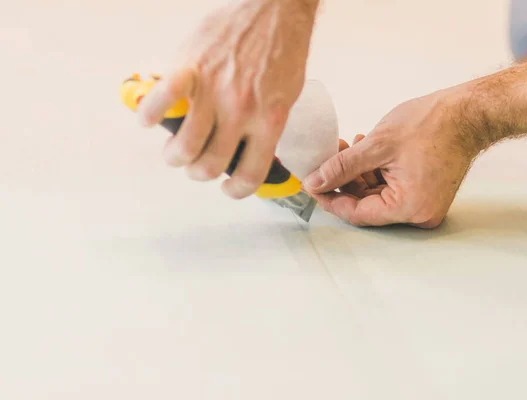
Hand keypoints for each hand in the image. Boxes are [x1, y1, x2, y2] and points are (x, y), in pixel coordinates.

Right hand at [137, 0, 318, 198]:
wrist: (275, 8)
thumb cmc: (282, 52)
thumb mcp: (286, 96)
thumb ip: (265, 126)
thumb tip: (249, 152)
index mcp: (269, 121)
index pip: (249, 175)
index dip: (235, 191)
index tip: (227, 187)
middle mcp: (241, 111)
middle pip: (208, 166)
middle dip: (198, 173)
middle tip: (196, 165)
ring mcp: (214, 90)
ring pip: (183, 146)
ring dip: (174, 156)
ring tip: (175, 150)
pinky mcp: (191, 67)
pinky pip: (160, 100)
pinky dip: (149, 115)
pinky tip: (149, 120)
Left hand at [302, 87, 478, 227]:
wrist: (470, 112)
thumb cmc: (433, 124)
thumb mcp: (376, 145)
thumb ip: (341, 167)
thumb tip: (315, 182)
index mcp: (409, 208)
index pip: (358, 213)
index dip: (330, 199)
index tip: (312, 185)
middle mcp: (419, 214)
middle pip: (367, 205)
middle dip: (345, 181)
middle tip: (328, 158)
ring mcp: (424, 205)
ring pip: (377, 195)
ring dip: (359, 173)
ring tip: (349, 146)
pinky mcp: (426, 193)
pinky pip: (392, 188)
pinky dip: (376, 172)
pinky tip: (366, 150)